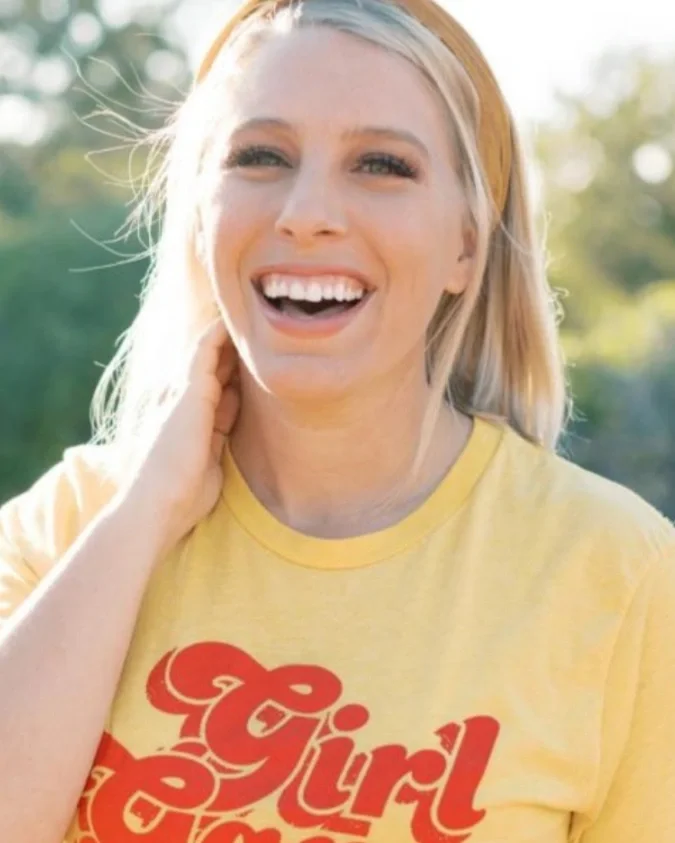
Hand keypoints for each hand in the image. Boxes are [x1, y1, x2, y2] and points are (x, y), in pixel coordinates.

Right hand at [123, 319, 239, 554]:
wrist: (159, 505)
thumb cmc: (185, 496)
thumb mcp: (213, 463)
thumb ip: (222, 440)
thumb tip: (235, 424)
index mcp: (196, 424)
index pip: (223, 392)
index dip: (240, 377)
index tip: (262, 363)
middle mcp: (187, 405)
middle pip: (218, 370)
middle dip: (237, 353)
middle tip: (261, 332)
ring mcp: (185, 396)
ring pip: (210, 357)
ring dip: (228, 338)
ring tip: (248, 317)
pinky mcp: (188, 393)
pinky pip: (203, 354)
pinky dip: (216, 336)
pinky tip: (230, 321)